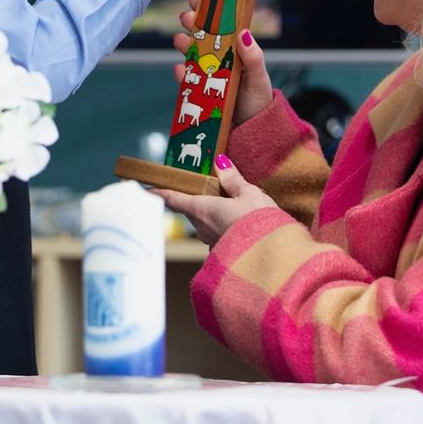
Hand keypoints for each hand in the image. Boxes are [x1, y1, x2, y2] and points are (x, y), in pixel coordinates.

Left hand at [152, 155, 277, 246]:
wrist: (277, 260)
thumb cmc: (261, 224)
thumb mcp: (250, 194)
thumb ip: (233, 179)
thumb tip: (220, 163)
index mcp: (202, 209)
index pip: (172, 198)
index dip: (158, 192)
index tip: (145, 188)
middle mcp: (202, 227)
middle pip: (189, 209)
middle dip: (189, 199)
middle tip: (194, 187)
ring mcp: (212, 242)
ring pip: (203, 223)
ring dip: (208, 213)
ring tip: (222, 203)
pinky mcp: (224, 253)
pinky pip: (217, 235)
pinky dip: (221, 227)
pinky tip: (236, 224)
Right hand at [172, 0, 272, 120]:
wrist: (252, 132)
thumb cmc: (258, 101)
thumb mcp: (259, 78)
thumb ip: (253, 58)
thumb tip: (244, 34)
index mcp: (233, 52)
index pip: (220, 27)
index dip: (208, 12)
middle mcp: (217, 60)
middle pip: (201, 36)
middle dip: (192, 23)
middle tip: (187, 16)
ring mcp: (206, 75)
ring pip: (191, 54)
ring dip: (184, 44)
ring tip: (181, 40)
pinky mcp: (197, 92)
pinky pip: (186, 79)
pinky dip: (181, 73)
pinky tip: (181, 69)